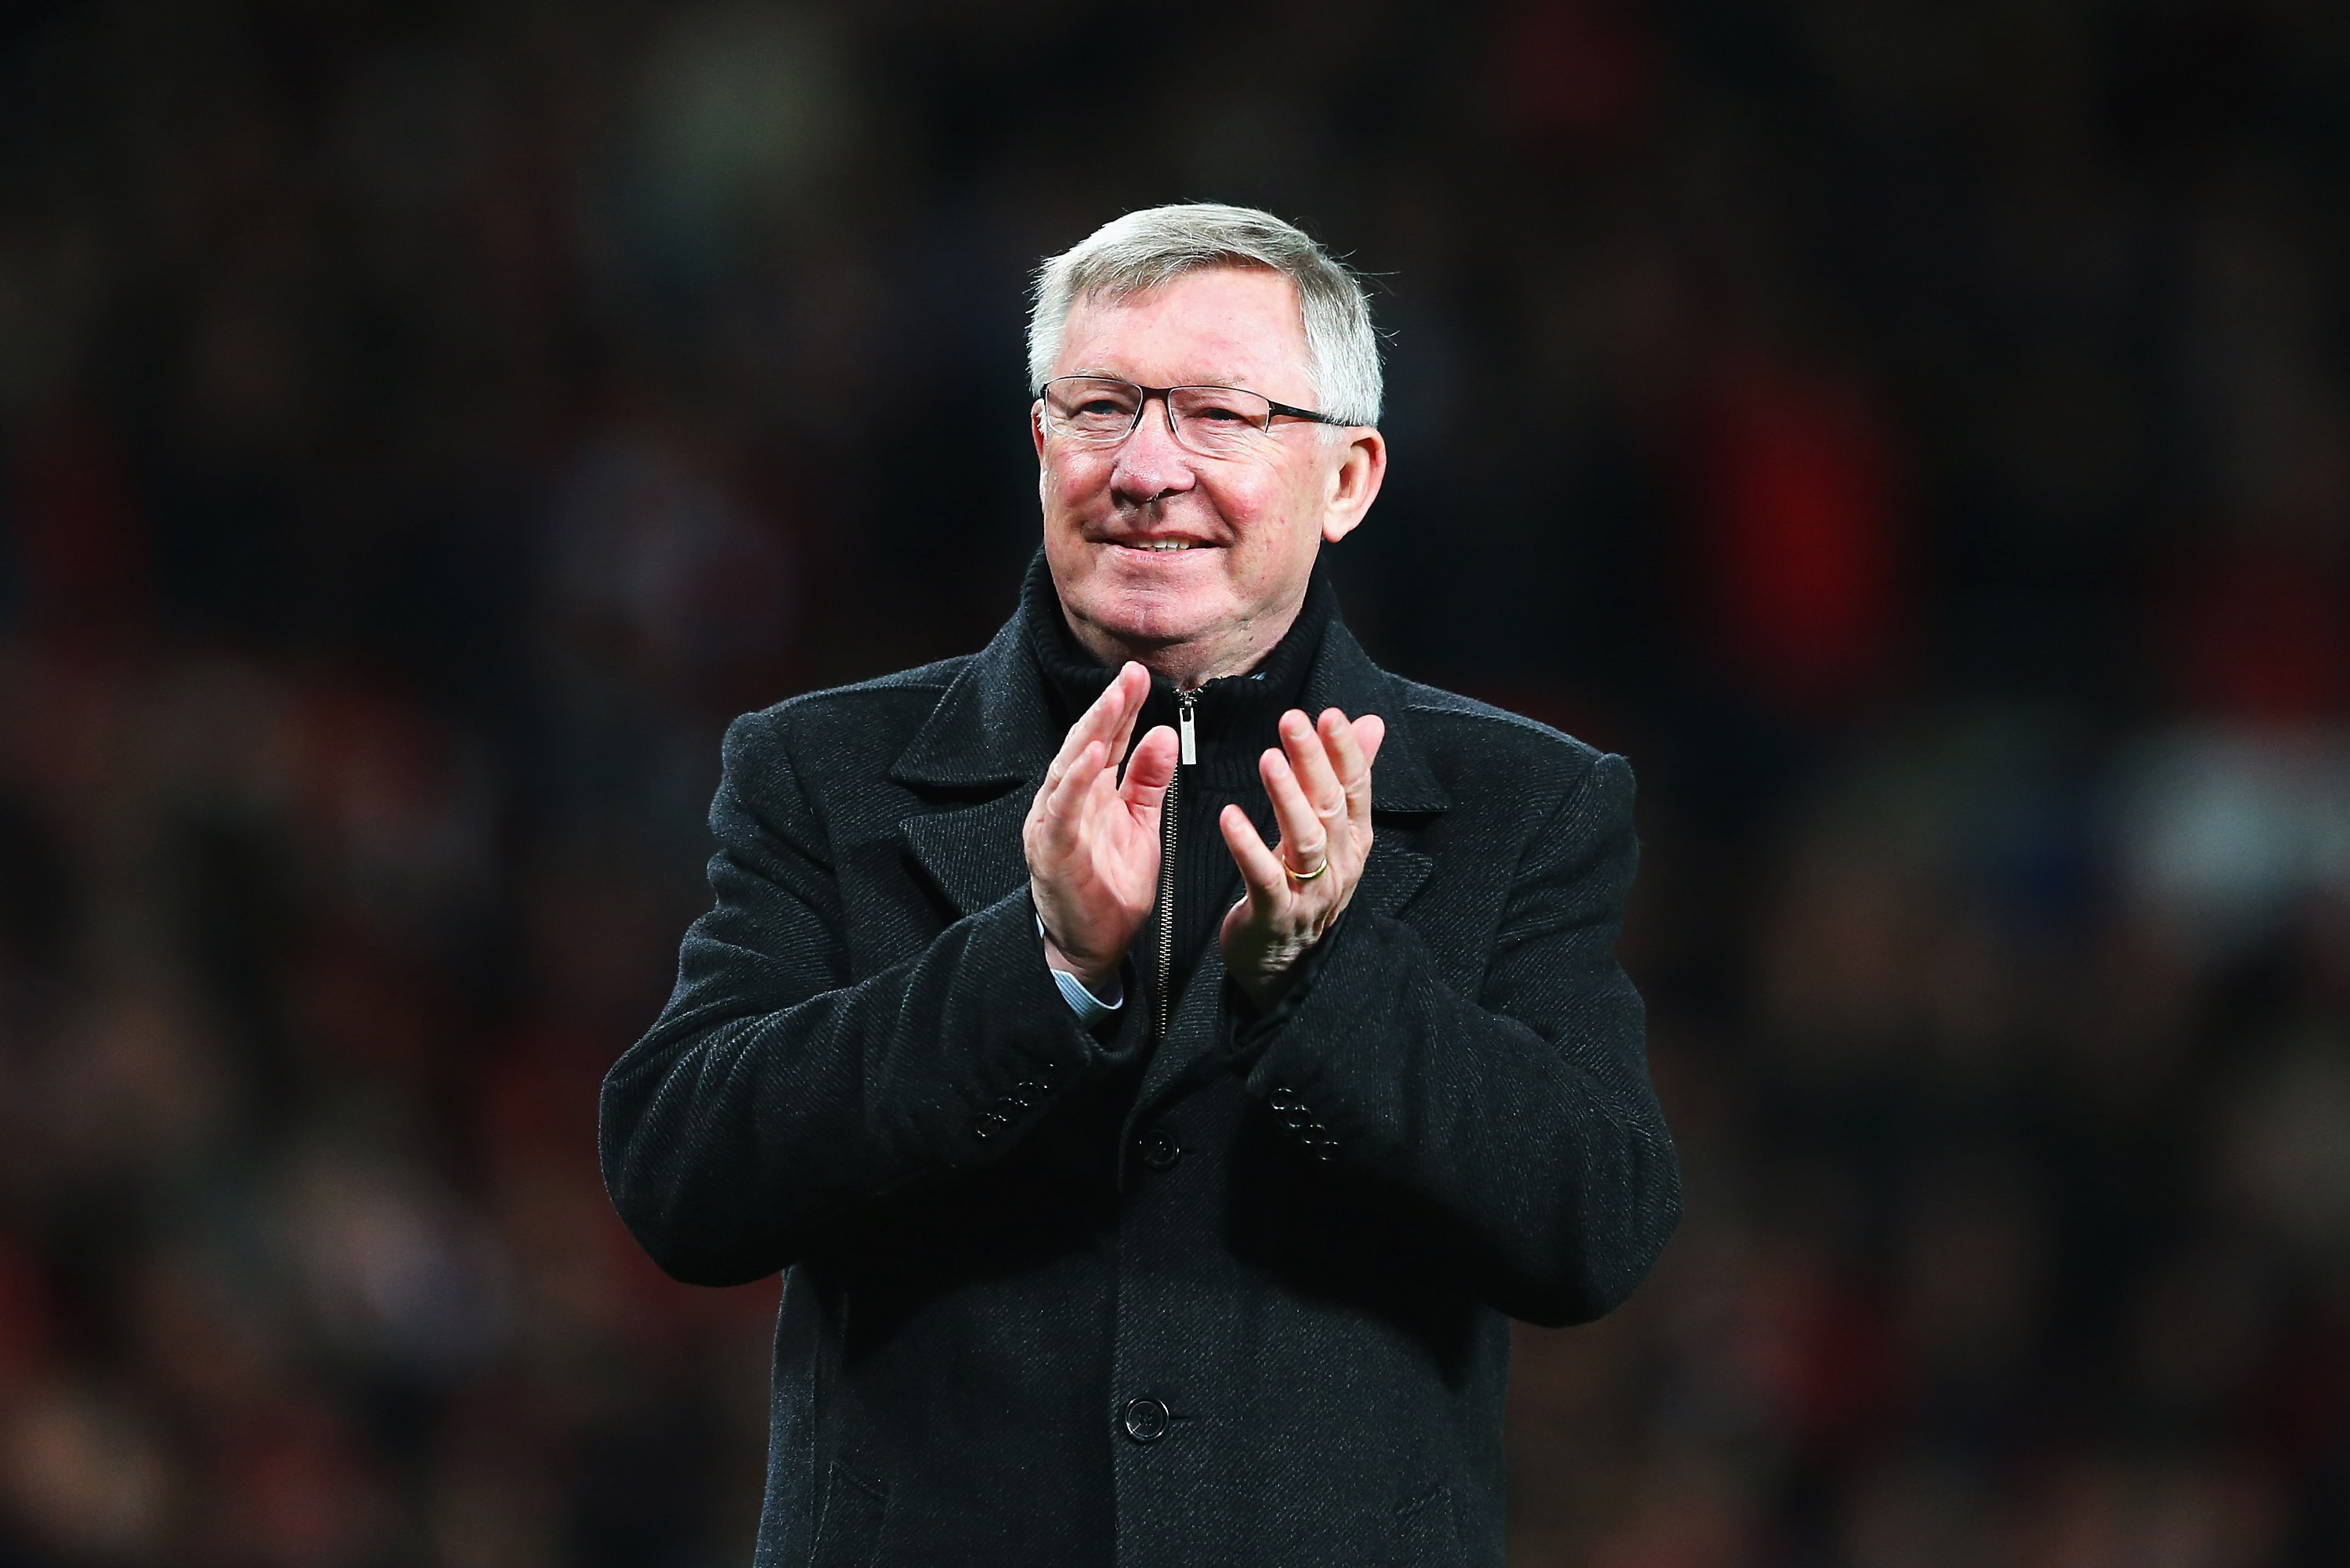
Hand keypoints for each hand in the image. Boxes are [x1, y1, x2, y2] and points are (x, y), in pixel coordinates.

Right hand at [1024, 663, 1177, 991]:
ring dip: (1092, 732)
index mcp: (1089, 794)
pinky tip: (1092, 755)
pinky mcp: (1052, 850)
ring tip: (1113, 701)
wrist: (1092, 945)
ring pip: (1069, 767)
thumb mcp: (1140, 825)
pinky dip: (1075, 780)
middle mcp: (1066, 801)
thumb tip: (1162, 734)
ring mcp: (1054, 824)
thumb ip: (1148, 781)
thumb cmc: (1111, 886)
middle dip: (1109, 708)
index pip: (1108, 741)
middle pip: (1086, 744)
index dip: (1123, 708)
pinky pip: (1062, 809)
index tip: (1142, 676)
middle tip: (1131, 675)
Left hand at [1217, 707, 1385, 1009]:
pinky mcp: (1275, 914)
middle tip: (1293, 721)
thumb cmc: (1304, 887)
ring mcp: (1311, 893)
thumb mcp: (1333, 833)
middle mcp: (1339, 864)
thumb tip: (1372, 724)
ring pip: (1305, 839)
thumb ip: (1349, 777)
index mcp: (1354, 840)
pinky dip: (1248, 846)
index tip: (1329, 714)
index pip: (1356, 788)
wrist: (1286, 964)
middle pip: (1331, 806)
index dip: (1344, 751)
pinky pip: (1264, 877)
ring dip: (1288, 797)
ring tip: (1268, 760)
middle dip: (1314, 761)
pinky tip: (1229, 816)